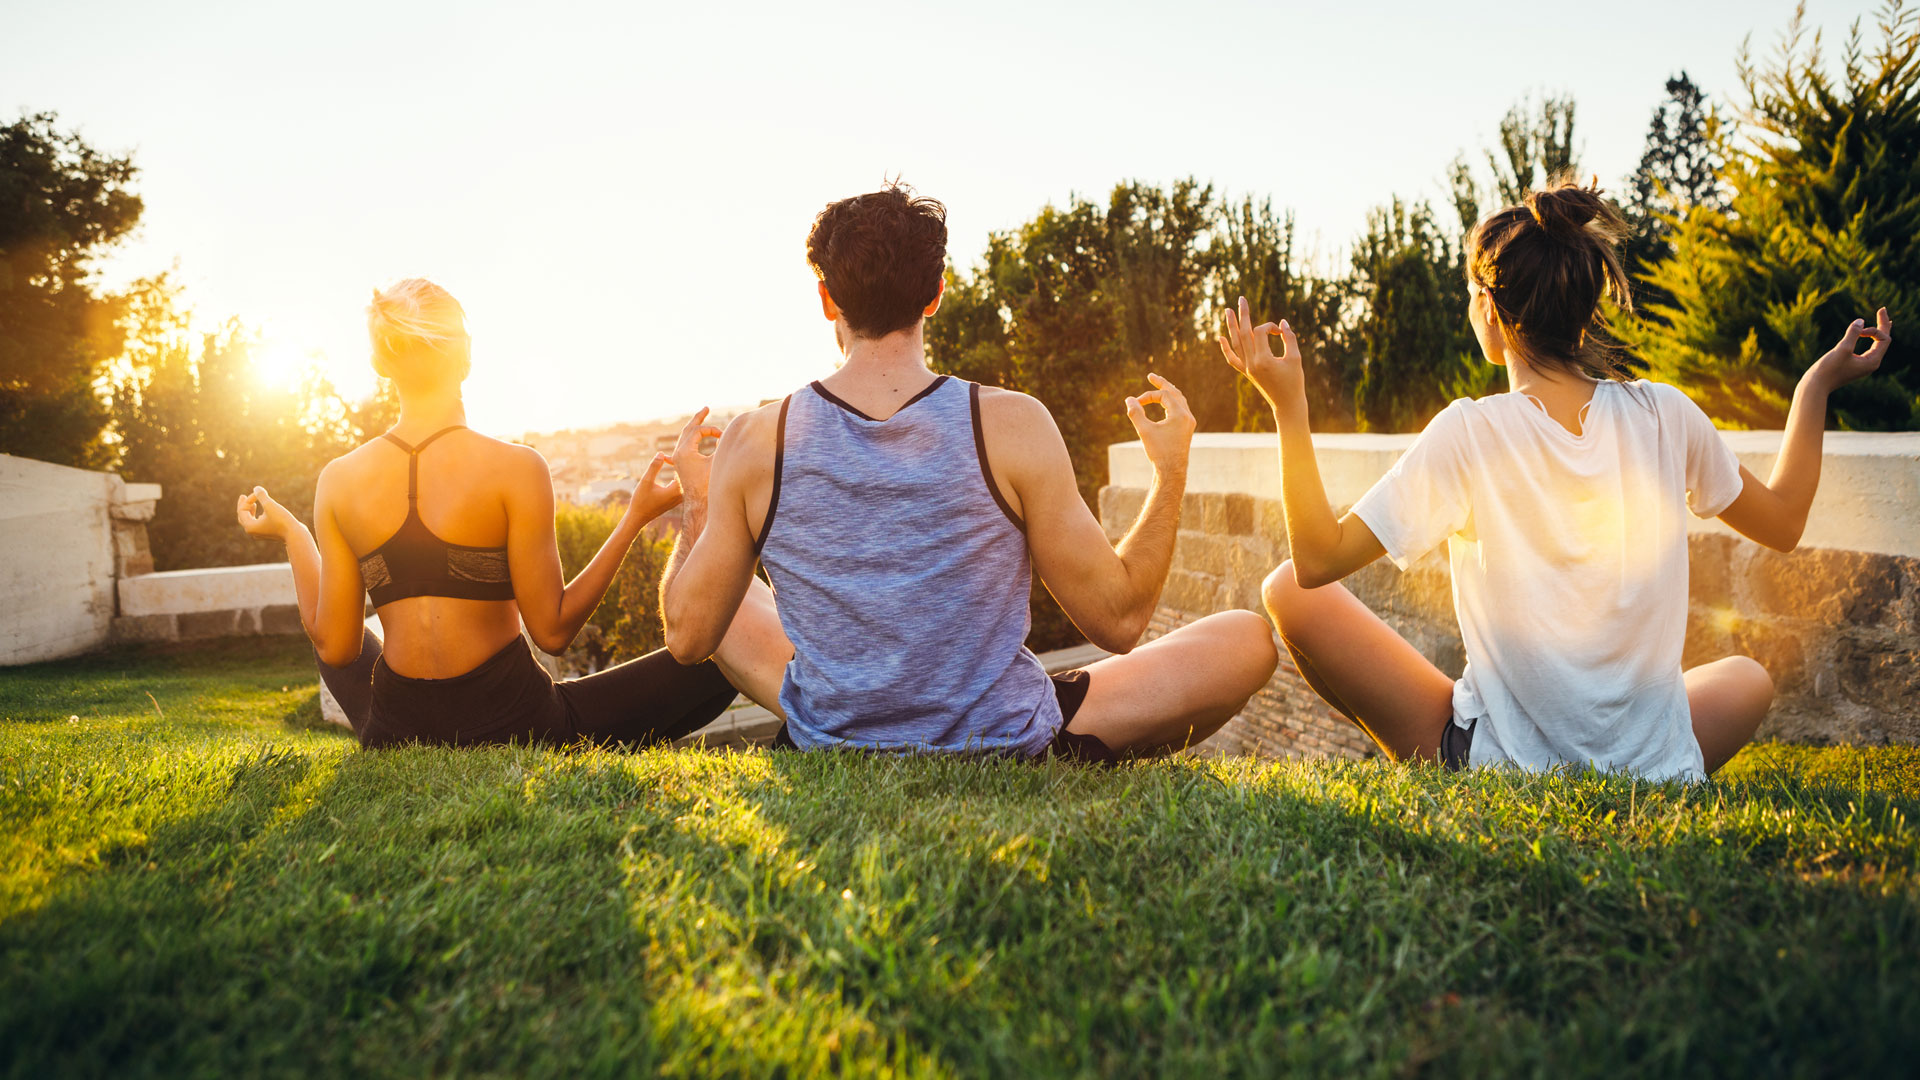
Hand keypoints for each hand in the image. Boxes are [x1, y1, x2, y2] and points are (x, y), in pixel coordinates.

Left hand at [235, 486, 299, 541]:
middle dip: (244, 506)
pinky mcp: (269, 533)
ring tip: (253, 504)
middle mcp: (253, 532)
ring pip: (251, 521)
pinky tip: (262, 514)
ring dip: (251, 511)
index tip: (258, 494)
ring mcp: (261, 534)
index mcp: (250, 526)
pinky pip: (259, 524)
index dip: (248, 500)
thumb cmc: (282, 520)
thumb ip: (261, 495)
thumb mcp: (270, 505)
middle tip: (243, 496)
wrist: (295, 535)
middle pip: (243, 517)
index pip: (242, 510)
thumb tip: (256, 488)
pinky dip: (258, 517)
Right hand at [625, 451, 681, 523]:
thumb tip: (661, 453)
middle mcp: (681, 496)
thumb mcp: (646, 481)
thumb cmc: (641, 500)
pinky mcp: (676, 501)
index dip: (676, 461)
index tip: (666, 458)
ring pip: (684, 482)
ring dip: (679, 472)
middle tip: (671, 458)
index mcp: (676, 491)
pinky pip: (681, 487)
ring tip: (672, 463)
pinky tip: (673, 474)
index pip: (683, 471)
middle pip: (686, 477)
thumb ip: (654, 467)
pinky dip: (678, 479)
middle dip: (680, 466)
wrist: (638, 518)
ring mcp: (679, 500)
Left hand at [668, 407, 724, 504]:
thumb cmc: (707, 485)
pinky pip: (681, 448)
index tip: (723, 437)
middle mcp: (678, 453)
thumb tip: (724, 438)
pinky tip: (686, 443)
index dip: (712, 430)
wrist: (697, 502)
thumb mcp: (715, 463)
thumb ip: (720, 448)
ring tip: (700, 419)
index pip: (698, 431)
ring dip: (693, 429)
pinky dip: (688, 441)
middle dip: (698, 419)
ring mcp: (678, 459)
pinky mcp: (680, 464)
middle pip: (688, 429)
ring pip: (684, 438)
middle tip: (706, 408)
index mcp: (684, 451)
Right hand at [1125, 373, 1194, 477]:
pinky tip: (1165, 404)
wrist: (1172, 471)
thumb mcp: (1144, 431)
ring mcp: (1188, 423)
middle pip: (1175, 393)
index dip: (1148, 396)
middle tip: (1151, 376)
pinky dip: (1171, 402)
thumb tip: (1129, 399)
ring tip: (1160, 385)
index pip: (1164, 395)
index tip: (1136, 403)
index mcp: (1180, 414)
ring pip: (1179, 400)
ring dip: (1168, 392)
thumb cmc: (1158, 452)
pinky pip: (1180, 409)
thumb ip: (1136, 413)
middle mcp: (1187, 416)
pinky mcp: (1187, 429)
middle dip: (1162, 384)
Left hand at [1217, 295, 1304, 409]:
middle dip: (1243, 315)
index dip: (1270, 327)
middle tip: (1241, 298)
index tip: (1281, 331)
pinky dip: (1226, 348)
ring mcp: (1247, 368)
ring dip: (1231, 326)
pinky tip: (1220, 337)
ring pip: (1235, 344)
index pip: (1260, 332)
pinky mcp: (1246, 373)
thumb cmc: (1294, 382)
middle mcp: (1251, 363)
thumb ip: (1289, 338)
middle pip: (1244, 333)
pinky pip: (1232, 359)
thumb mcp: (1295, 358)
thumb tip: (1282, 323)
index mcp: (1263, 360)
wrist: (1287, 404)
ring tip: (1228, 310)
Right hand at [1812, 308, 1893, 389]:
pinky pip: (1867, 348)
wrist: (1815, 387)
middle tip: (1883, 309)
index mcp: (1872, 361)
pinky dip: (1869, 338)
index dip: (1874, 329)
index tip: (1858, 330)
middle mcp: (1870, 364)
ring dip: (1877, 330)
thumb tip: (1861, 320)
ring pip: (1876, 344)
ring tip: (1882, 319)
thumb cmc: (1828, 370)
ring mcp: (1862, 365)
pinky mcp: (1853, 365)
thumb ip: (1853, 333)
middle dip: (1882, 325)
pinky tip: (1867, 335)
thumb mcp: (1842, 349)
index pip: (1883, 339)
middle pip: (1883, 340)